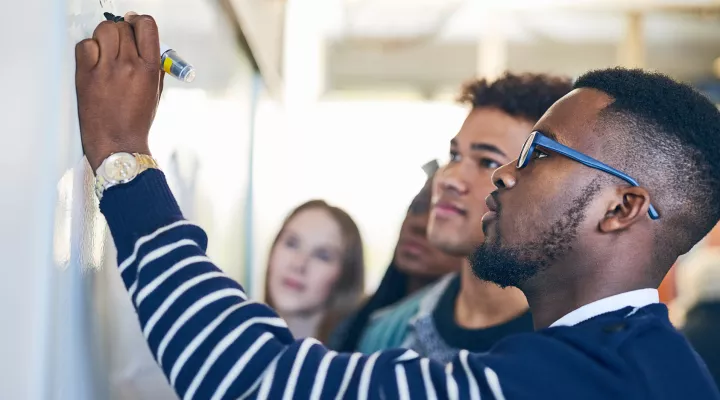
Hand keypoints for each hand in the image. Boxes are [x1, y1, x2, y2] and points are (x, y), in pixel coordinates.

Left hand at [75, 12, 164, 170]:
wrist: (118, 144)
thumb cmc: (136, 121)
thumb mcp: (155, 91)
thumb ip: (154, 65)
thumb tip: (145, 43)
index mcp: (150, 69)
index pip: (147, 25)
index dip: (138, 22)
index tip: (133, 25)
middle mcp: (129, 65)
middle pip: (123, 26)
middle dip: (121, 32)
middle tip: (118, 45)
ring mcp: (107, 69)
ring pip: (104, 30)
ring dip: (105, 38)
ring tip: (106, 54)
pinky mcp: (86, 74)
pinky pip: (85, 45)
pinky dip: (88, 50)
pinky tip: (94, 64)